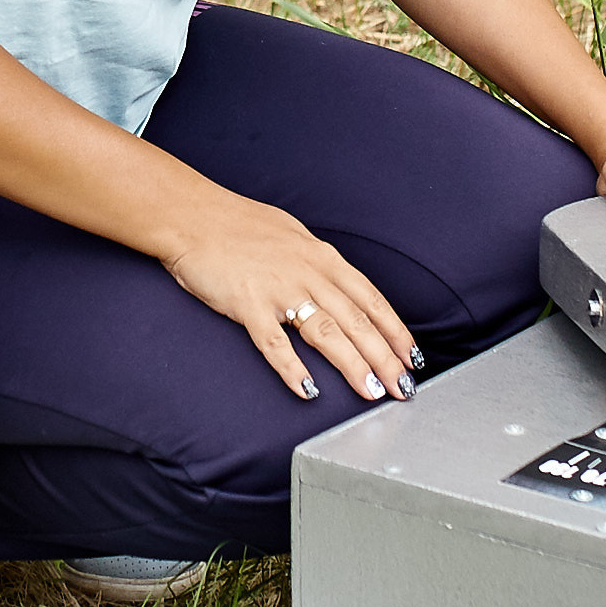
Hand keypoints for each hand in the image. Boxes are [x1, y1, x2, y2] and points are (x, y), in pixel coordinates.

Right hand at [161, 189, 418, 405]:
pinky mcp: (248, 304)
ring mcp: (279, 289)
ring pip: (327, 333)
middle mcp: (309, 273)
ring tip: (373, 391)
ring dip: (354, 365)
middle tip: (405, 387)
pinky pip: (275, 344)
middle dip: (386, 357)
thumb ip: (317, 262)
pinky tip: (308, 390)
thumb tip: (338, 284)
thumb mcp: (293, 235)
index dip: (394, 330)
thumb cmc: (240, 225)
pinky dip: (293, 369)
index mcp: (323, 258)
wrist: (193, 215)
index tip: (412, 357)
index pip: (371, 299)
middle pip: (357, 321)